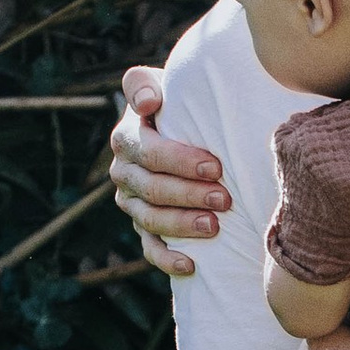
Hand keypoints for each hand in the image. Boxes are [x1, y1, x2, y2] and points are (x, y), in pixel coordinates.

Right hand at [112, 64, 230, 277]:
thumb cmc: (185, 104)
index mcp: (127, 137)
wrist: (190, 129)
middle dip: (188, 195)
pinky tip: (192, 266)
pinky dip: (168, 259)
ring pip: (151, 219)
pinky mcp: (144, 228)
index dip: (179, 161)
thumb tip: (148, 103)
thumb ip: (144, 83)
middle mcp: (124, 171)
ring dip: (182, 225)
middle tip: (225, 199)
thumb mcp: (167, 85)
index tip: (216, 166)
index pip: (147, 152)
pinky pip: (150, 248)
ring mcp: (132, 203)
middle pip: (151, 189)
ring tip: (215, 226)